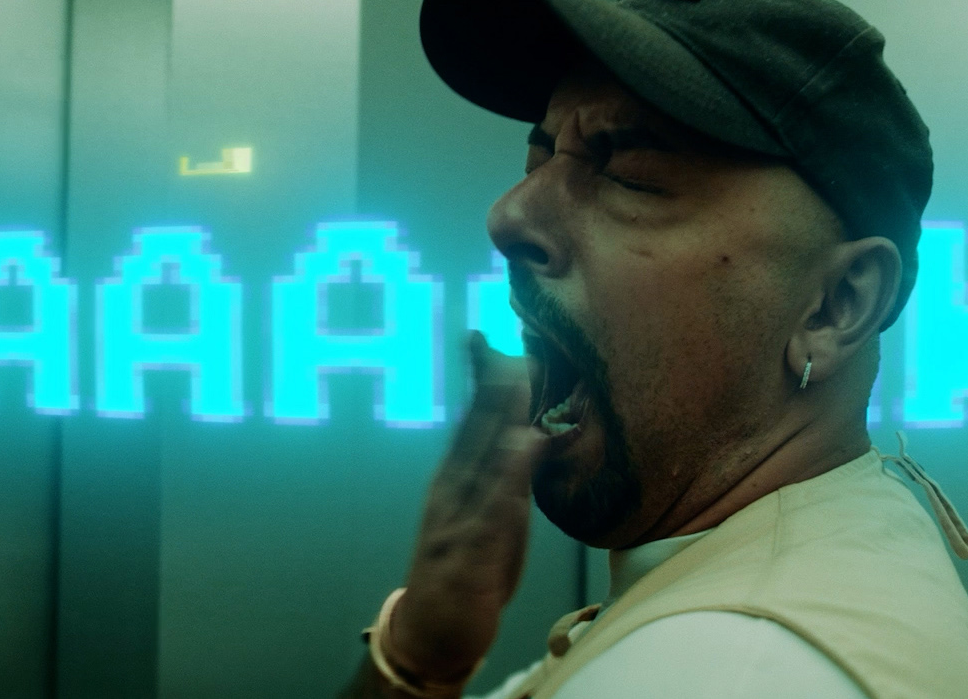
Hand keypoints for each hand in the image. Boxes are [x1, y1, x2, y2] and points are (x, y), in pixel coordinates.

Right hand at [382, 332, 546, 687]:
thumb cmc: (467, 569)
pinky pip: (488, 510)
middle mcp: (452, 491)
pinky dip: (505, 477)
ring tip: (515, 374)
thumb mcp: (492, 515)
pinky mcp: (467, 553)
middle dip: (491, 382)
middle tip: (507, 337)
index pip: (474, 420)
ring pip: (480, 458)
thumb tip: (535, 434)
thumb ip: (510, 475)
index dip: (483, 378)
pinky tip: (520, 448)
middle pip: (475, 428)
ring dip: (497, 414)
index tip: (490, 337)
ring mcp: (456, 520)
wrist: (432, 631)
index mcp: (455, 479)